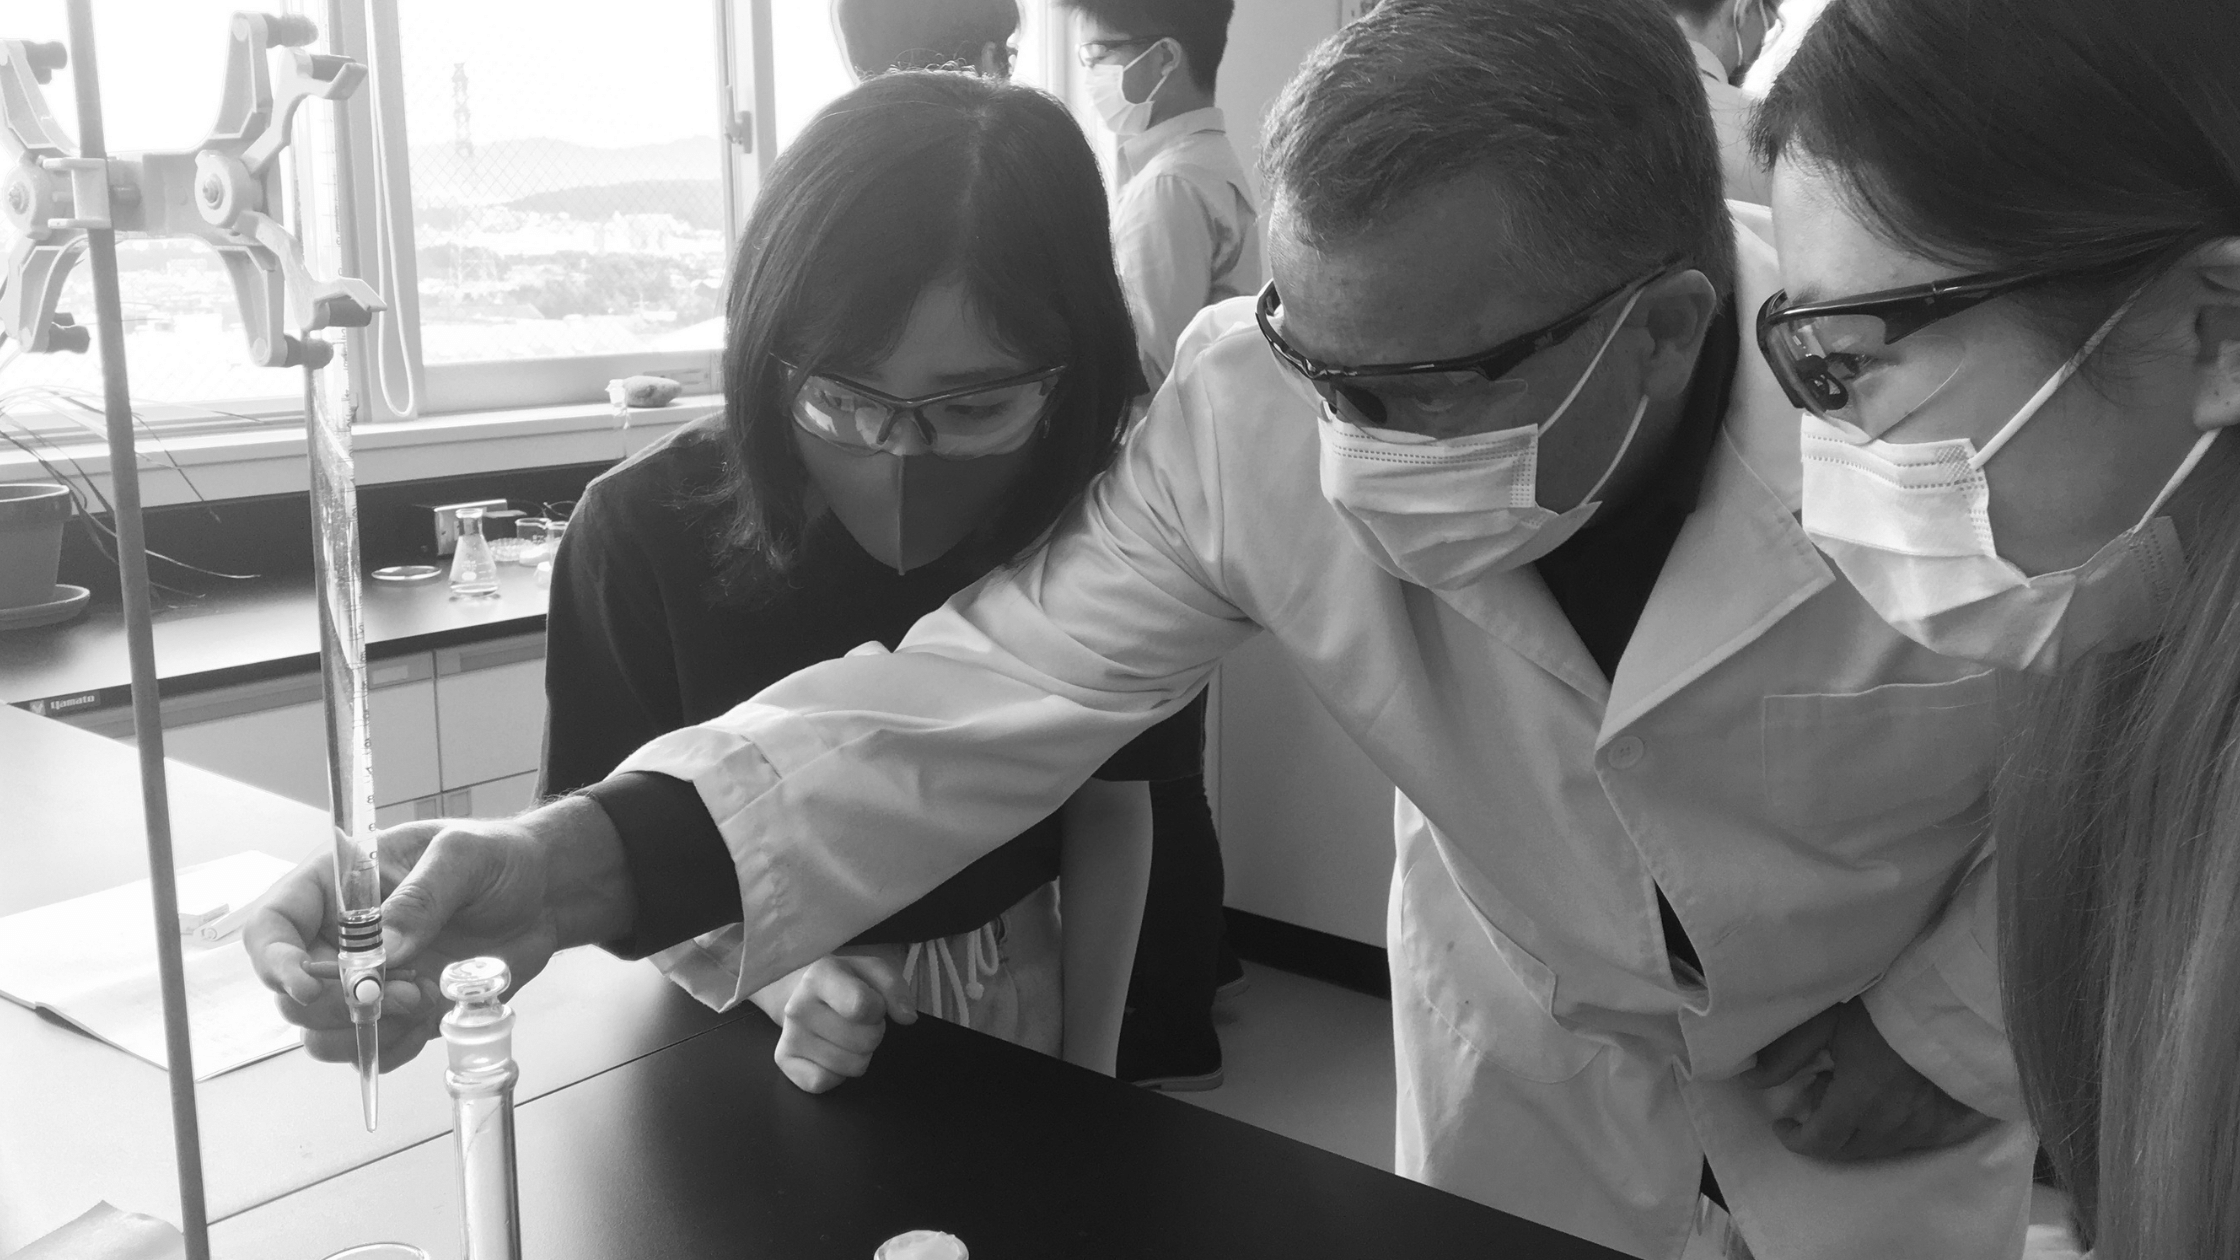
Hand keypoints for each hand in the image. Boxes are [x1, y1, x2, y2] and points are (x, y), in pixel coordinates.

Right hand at [243, 797, 632, 1070]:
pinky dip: (398, 1044)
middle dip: (341, 1004)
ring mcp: (367, 981)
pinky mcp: (399, 1012)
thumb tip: (381, 951)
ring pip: (323, 1033)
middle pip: (293, 996)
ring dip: (369, 1029)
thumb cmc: (499, 858)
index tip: (310, 986)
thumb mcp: (464, 858)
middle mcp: (339, 939)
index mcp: (337, 887)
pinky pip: (373, 1050)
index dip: (276, 963)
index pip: (272, 929)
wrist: (545, 894)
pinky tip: (435, 1012)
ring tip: (426, 996)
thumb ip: (422, 898)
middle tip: (403, 989)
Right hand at [769, 953, 916, 1093]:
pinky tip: (831, 1052)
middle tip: (859, 1022)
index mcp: (820, 976)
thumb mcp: (873, 971)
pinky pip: (824, 1082)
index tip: (873, 1004)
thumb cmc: (845, 981)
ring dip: (859, 1054)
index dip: (879, 1009)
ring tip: (845, 1035)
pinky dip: (837, 1073)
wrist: (801, 990)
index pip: (862, 1006)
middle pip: (865, 1041)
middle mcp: (798, 1006)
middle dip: (873, 1033)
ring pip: (852, 1066)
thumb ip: (895, 988)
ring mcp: (789, 1036)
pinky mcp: (784, 1061)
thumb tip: (907, 1018)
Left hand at [1742, 999, 1998, 1160]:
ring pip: (1876, 1147)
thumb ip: (1786, 1055)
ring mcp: (1919, 1124)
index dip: (1795, 1139)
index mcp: (1859, 1099)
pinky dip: (1885, 1130)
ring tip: (1845, 1090)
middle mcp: (1890, 1122)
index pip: (1820, 1141)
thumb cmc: (1881, 1009)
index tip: (1782, 1124)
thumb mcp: (1825, 1023)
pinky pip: (1908, 1141)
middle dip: (1821, 1134)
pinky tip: (1879, 1103)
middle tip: (1813, 1098)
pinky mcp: (1942, 1121)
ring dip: (1852, 1130)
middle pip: (1847, 1150)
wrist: (1945, 1003)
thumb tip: (1753, 1080)